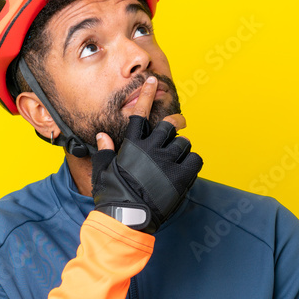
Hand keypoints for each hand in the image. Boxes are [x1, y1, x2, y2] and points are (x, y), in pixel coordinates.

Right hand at [91, 76, 202, 234]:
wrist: (127, 218)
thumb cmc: (113, 196)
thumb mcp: (104, 172)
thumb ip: (104, 151)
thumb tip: (102, 136)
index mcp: (132, 146)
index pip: (139, 113)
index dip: (146, 94)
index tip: (152, 80)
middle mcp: (151, 149)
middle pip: (169, 124)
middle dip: (176, 123)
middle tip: (180, 124)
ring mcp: (167, 162)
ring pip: (184, 143)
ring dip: (182, 149)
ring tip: (176, 161)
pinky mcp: (181, 176)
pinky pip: (195, 159)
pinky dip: (193, 163)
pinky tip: (186, 171)